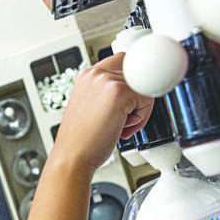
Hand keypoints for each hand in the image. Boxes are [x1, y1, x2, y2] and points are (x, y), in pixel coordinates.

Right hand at [54, 53, 153, 171]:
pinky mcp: (119, 92)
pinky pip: (147, 99)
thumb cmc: (81, 140)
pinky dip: (141, 118)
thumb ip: (108, 92)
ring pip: (144, 86)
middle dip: (136, 95)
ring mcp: (107, 81)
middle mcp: (95, 73)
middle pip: (136, 72)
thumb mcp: (90, 106)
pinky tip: (122, 128)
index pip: (122, 62)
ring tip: (120, 125)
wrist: (72, 157)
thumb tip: (134, 89)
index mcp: (87, 75)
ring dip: (138, 109)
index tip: (131, 97)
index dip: (130, 82)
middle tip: (123, 116)